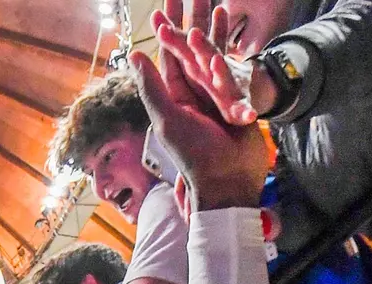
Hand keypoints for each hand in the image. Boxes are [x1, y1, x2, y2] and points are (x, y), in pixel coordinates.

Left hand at [136, 1, 270, 210]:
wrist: (228, 179)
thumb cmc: (193, 155)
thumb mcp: (167, 120)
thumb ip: (152, 87)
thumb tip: (134, 55)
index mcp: (173, 96)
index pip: (168, 56)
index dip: (166, 30)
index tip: (163, 6)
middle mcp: (193, 92)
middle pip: (192, 49)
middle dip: (192, 20)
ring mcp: (216, 94)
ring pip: (213, 54)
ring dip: (213, 28)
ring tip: (215, 2)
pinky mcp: (237, 98)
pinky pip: (233, 68)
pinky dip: (230, 46)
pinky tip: (232, 27)